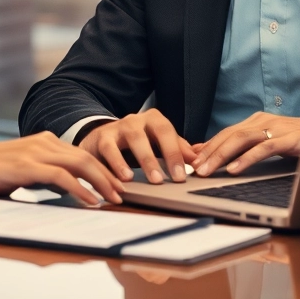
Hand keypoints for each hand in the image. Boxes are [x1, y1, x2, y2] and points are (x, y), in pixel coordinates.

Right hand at [0, 132, 124, 205]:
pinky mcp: (27, 166)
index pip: (83, 154)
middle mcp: (45, 142)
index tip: (118, 185)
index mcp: (46, 141)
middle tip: (124, 193)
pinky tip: (90, 201)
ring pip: (80, 164)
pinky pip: (61, 177)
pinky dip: (80, 189)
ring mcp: (36, 152)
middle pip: (88, 157)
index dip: (104, 169)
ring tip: (114, 199)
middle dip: (109, 176)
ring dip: (101, 183)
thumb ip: (45, 174)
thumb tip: (68, 190)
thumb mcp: (25, 169)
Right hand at [79, 109, 196, 184]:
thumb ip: (177, 148)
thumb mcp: (157, 143)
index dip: (176, 152)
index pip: (168, 132)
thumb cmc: (135, 142)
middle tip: (173, 178)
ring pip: (133, 139)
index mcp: (153, 119)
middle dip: (164, 157)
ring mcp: (118, 126)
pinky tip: (125, 179)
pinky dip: (117, 164)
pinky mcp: (101, 138)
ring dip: (144, 160)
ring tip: (153, 179)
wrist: (100, 137)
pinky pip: (109, 149)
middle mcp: (136, 120)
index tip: (183, 174)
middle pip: (153, 133)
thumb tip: (198, 158)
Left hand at [191, 113, 299, 176]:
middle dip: (210, 153)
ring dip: (221, 156)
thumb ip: (245, 146)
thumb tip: (212, 152)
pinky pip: (264, 148)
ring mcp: (277, 128)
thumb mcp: (270, 142)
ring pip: (242, 140)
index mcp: (259, 121)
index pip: (226, 133)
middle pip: (230, 135)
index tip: (191, 160)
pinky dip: (247, 159)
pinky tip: (235, 169)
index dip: (208, 146)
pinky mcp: (290, 139)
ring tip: (208, 171)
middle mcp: (265, 121)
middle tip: (194, 169)